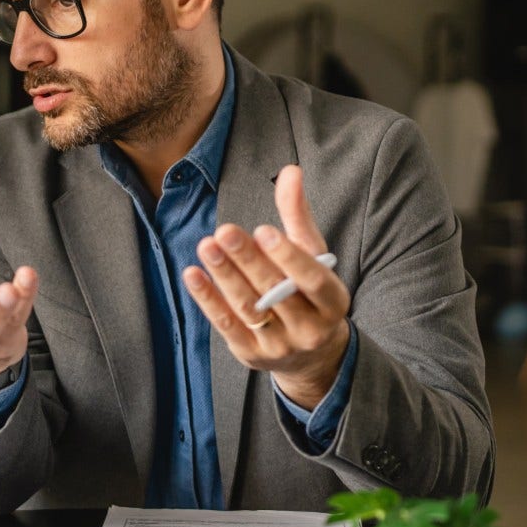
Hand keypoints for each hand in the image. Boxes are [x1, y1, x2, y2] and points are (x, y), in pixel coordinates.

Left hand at [182, 165, 351, 409]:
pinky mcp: (251, 354)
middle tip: (224, 231)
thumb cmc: (309, 291)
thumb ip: (298, 215)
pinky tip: (193, 274)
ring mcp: (280, 346)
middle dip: (248, 261)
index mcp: (334, 302)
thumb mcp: (312, 254)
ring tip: (206, 246)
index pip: (313, 280)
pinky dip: (208, 300)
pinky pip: (227, 326)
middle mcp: (310, 329)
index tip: (263, 230)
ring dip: (224, 277)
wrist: (309, 355)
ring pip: (249, 309)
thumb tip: (290, 171)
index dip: (289, 256)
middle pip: (276, 292)